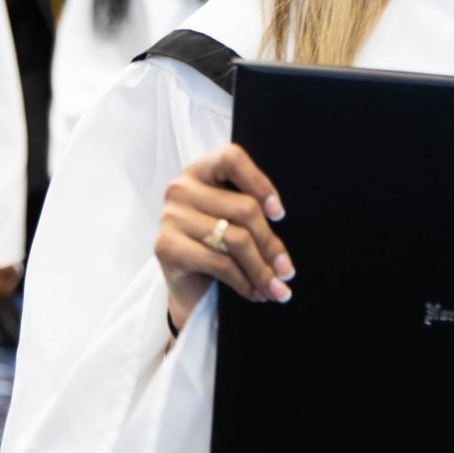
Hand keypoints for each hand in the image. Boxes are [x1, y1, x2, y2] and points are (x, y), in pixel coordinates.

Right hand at [155, 142, 293, 333]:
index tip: (279, 214)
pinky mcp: (166, 247)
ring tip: (276, 289)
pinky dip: (244, 282)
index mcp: (200, 169)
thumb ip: (253, 212)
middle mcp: (181, 187)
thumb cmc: (218, 243)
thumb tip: (280, 243)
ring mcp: (170, 216)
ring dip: (261, 270)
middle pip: (244, 208)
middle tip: (287, 271)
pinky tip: (255, 293)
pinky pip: (220, 263)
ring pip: (235, 240)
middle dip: (271, 245)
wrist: (188, 285)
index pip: (232, 159)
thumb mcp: (235, 218)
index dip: (260, 183)